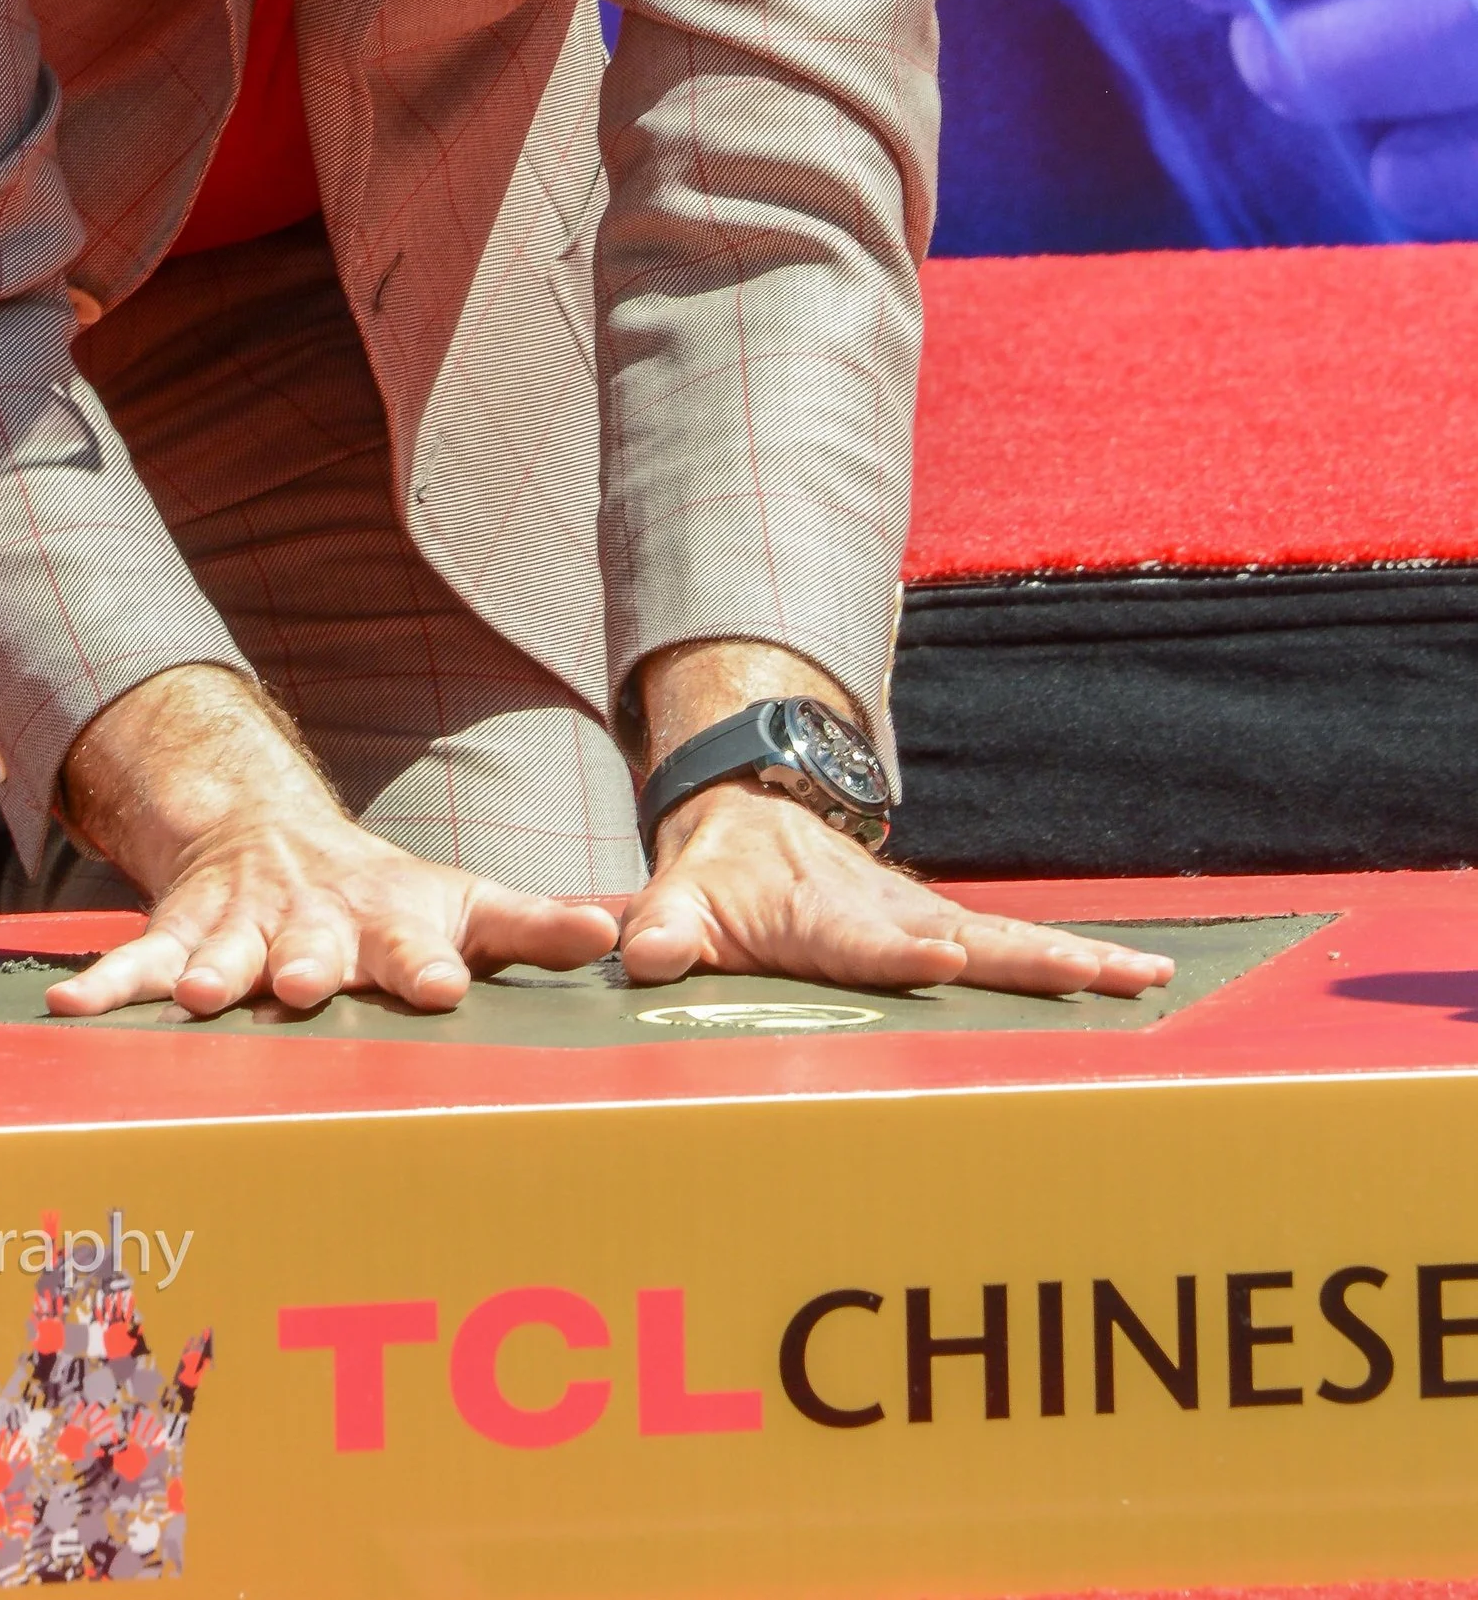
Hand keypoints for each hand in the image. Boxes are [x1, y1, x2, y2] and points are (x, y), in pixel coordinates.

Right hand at [43, 663, 617, 1018]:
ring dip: (215, 972)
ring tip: (205, 996)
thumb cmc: (384, 897)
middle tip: (305, 983)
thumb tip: (618, 936)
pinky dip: (106, 985)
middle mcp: (314, 922)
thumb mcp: (463, 901)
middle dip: (308, 964)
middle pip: (312, 946)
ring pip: (226, 953)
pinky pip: (139, 963)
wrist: (270, 834)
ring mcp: (243, 929)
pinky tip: (68, 1009)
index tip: (441, 983)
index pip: (416, 942)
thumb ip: (533, 927)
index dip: (429, 962)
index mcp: (389, 920)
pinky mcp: (183, 937)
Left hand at [619, 781, 1171, 995]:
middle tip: (1097, 973)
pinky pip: (1017, 947)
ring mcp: (926, 919)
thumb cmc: (717, 877)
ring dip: (1077, 958)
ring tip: (1147, 976)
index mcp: (822, 917)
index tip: (946, 955)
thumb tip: (646, 957)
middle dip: (1032, 958)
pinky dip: (1077, 958)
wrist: (754, 815)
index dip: (900, 950)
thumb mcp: (678, 897)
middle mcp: (888, 915)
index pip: (863, 940)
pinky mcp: (948, 928)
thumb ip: (664, 928)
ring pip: (1010, 941)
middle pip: (970, 939)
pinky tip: (1138, 977)